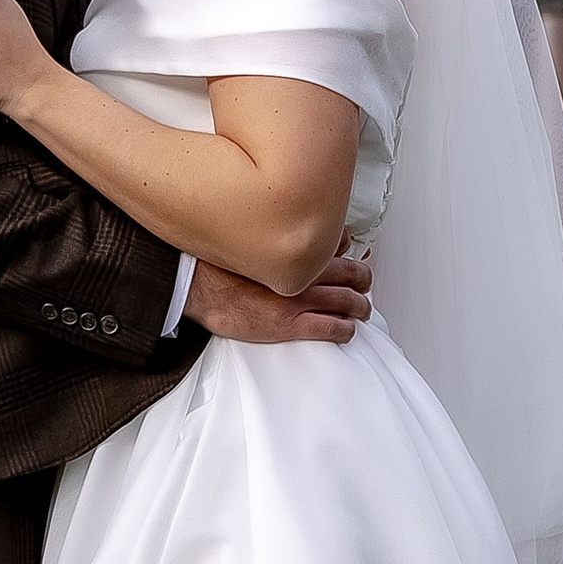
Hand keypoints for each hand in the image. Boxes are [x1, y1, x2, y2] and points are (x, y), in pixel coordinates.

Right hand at [189, 250, 371, 346]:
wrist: (199, 286)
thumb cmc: (217, 265)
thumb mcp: (249, 237)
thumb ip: (271, 236)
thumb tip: (274, 233)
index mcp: (295, 247)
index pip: (340, 243)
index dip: (349, 251)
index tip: (348, 256)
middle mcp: (305, 271)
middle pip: (353, 272)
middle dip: (363, 280)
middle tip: (363, 286)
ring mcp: (301, 297)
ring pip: (350, 301)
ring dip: (361, 307)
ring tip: (361, 311)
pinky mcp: (293, 323)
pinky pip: (333, 328)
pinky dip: (346, 330)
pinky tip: (345, 331)